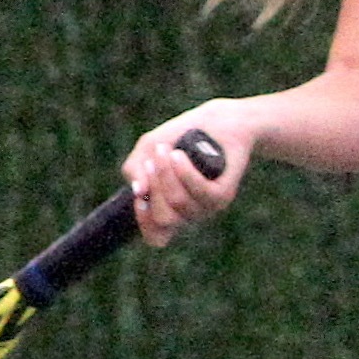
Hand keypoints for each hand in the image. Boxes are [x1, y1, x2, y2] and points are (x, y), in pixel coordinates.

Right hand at [123, 102, 251, 247]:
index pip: (156, 237)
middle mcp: (189, 213)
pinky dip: (186, 173)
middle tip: (154, 157)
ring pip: (178, 202)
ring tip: (165, 149)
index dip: (144, 222)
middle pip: (163, 218)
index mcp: (170, 209)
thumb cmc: (182, 136)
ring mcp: (207, 206)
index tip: (139, 194)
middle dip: (153, 186)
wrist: (218, 120)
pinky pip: (201, 193)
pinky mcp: (223, 195)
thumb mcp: (148, 149)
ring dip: (166, 173)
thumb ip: (135, 168)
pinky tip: (179, 155)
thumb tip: (139, 191)